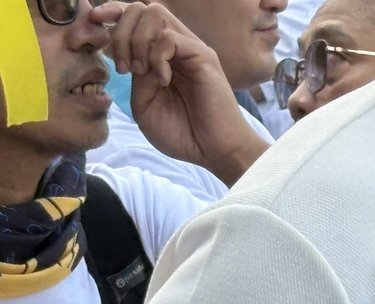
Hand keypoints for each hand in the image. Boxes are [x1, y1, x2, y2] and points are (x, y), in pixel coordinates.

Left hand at [91, 2, 267, 184]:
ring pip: (154, 12)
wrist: (213, 151)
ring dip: (138, 41)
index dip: (111, 11)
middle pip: (139, 7)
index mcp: (159, 55)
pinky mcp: (203, 56)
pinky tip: (163, 79)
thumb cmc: (183, 133)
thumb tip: (132, 53)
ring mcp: (190, 49)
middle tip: (124, 68)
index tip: (93, 22)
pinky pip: (170, 37)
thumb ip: (135, 75)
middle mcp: (175, 46)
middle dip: (120, 32)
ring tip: (142, 72)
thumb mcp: (144, 104)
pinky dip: (157, 56)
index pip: (133, 15)